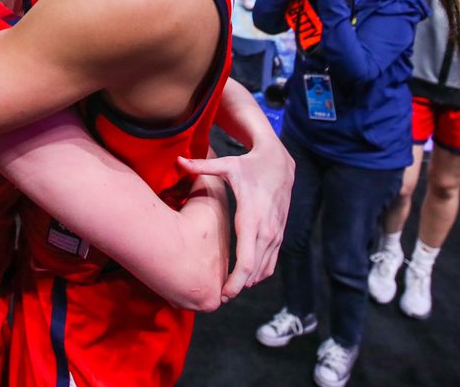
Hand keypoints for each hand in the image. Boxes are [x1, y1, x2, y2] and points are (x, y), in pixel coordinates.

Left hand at [177, 142, 294, 299]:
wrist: (280, 163)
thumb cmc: (249, 165)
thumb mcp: (227, 164)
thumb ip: (202, 167)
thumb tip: (179, 160)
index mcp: (251, 218)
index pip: (247, 261)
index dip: (236, 282)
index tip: (223, 295)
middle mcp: (266, 230)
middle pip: (255, 271)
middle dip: (238, 287)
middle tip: (218, 299)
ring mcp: (276, 234)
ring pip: (265, 270)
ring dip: (248, 283)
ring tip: (228, 291)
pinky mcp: (279, 234)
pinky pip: (272, 262)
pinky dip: (259, 274)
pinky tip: (244, 278)